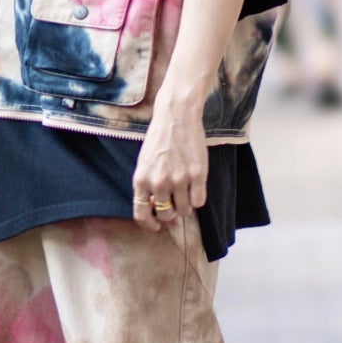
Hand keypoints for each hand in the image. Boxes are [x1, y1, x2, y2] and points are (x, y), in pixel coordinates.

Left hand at [132, 88, 206, 231]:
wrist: (176, 116)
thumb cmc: (159, 139)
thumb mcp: (144, 163)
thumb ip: (148, 185)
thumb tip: (157, 208)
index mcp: (142, 180)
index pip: (141, 214)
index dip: (150, 224)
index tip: (157, 226)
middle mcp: (159, 182)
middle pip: (166, 215)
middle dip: (171, 215)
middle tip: (176, 208)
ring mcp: (179, 179)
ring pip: (185, 210)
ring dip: (186, 206)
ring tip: (186, 193)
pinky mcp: (198, 175)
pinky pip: (200, 201)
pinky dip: (198, 198)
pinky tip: (196, 187)